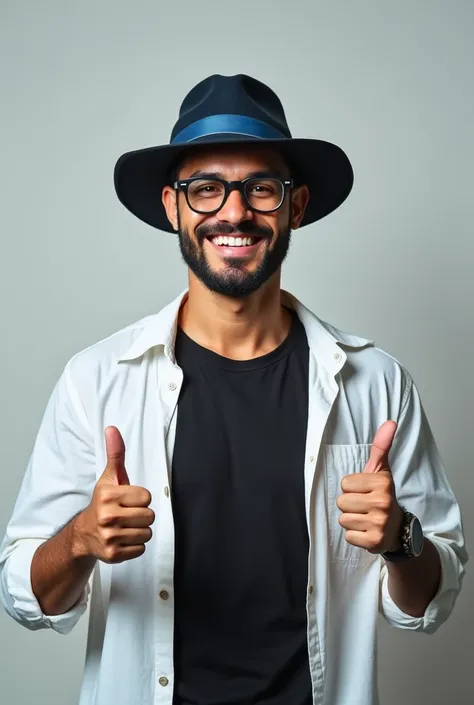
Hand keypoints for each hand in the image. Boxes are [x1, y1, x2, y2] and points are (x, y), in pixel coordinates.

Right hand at [74, 427, 154, 562]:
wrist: (85, 533)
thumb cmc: (103, 502)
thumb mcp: (109, 477)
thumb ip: (115, 454)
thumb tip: (112, 429)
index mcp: (108, 495)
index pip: (147, 497)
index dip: (140, 499)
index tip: (128, 500)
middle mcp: (107, 517)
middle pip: (149, 516)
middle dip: (141, 515)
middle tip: (127, 514)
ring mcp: (110, 537)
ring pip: (147, 533)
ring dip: (139, 530)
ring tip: (125, 526)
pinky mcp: (113, 555)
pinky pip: (141, 549)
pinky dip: (135, 546)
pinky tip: (123, 539)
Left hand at [336, 421, 403, 553]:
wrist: (398, 528)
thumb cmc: (382, 495)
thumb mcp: (381, 470)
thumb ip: (381, 446)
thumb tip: (390, 422)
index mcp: (382, 483)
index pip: (345, 483)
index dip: (352, 488)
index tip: (365, 491)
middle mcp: (382, 502)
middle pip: (342, 502)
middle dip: (350, 505)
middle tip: (365, 506)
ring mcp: (379, 523)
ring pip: (343, 519)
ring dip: (352, 520)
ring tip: (365, 518)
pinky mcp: (374, 542)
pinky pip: (348, 535)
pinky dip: (355, 535)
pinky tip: (367, 531)